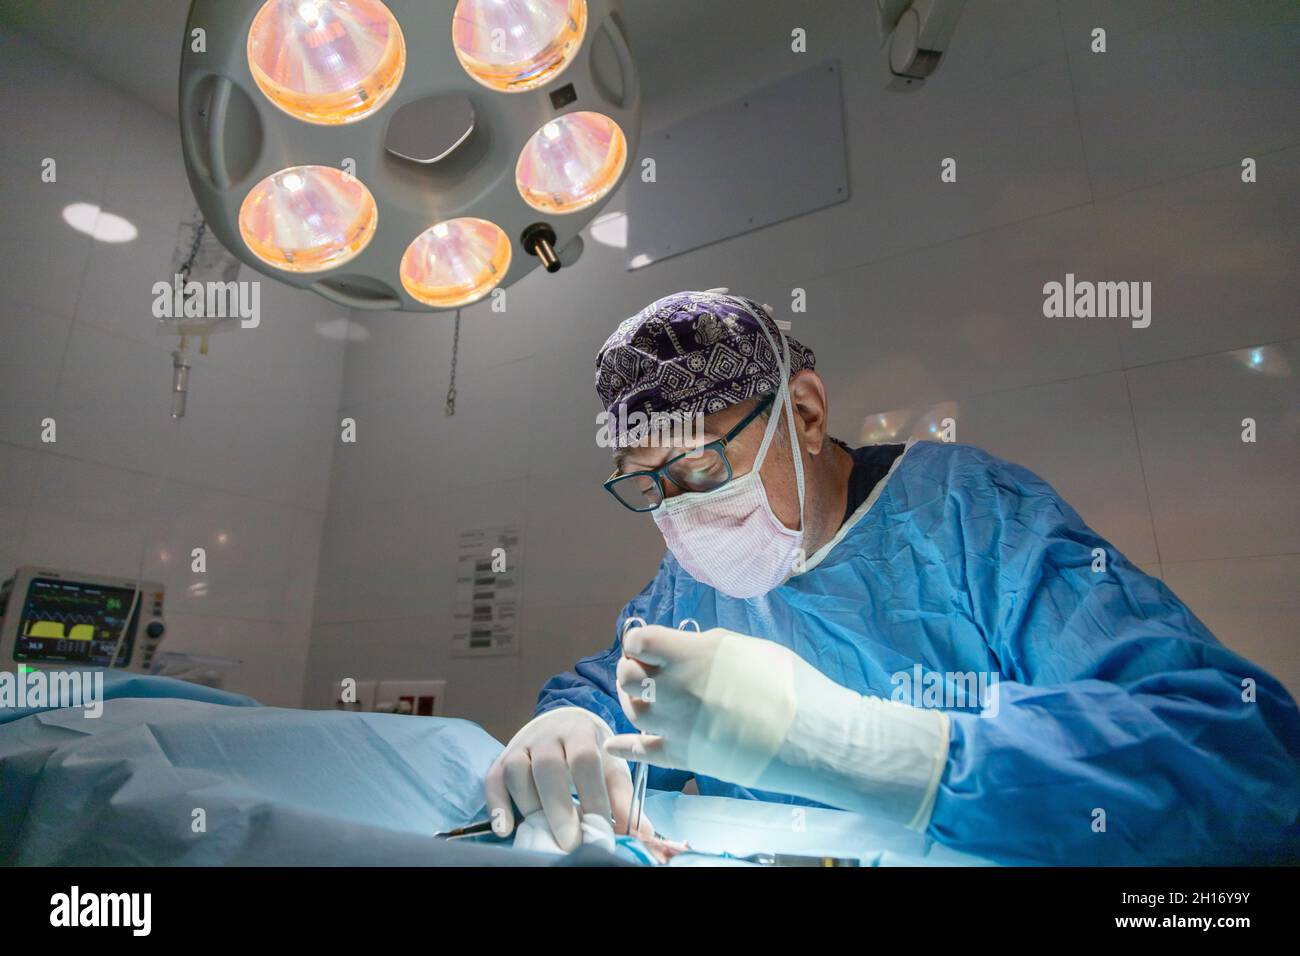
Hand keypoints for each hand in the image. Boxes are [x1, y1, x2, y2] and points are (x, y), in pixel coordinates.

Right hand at [484, 706, 653, 850]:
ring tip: (542, 835)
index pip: (585, 759)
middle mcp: (547, 736)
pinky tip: (506, 829)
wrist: (560, 726)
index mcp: (580, 732)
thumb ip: (623, 801)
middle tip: (570, 843)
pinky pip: (492, 780)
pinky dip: (496, 805)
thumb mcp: (610, 770)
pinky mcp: (501, 760)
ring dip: (529, 806)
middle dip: (559, 808)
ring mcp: (520, 746)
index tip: (601, 828)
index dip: (592, 795)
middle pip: (548, 767)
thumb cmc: (590, 754)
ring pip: (516, 771)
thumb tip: (641, 836)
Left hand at [604, 624, 950, 829]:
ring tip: (639, 698)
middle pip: (628, 675)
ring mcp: (676, 725)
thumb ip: (707, 647)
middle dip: (631, 668)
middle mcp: (674, 689)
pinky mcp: (683, 757)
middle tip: (644, 671)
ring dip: (631, 701)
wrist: (812, 737)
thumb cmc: (789, 684)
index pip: (639, 641)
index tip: (648, 645)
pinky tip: (612, 744)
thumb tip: (687, 649)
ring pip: (632, 711)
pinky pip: (640, 753)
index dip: (640, 641)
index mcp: (690, 654)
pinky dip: (622, 747)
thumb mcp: (746, 648)